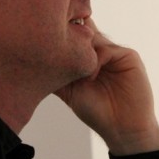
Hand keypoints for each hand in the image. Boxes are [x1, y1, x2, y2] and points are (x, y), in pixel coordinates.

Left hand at [56, 19, 158, 154]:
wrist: (122, 129)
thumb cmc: (96, 111)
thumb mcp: (69, 90)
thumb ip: (57, 72)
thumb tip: (31, 59)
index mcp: (88, 56)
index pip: (74, 35)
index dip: (61, 31)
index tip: (43, 34)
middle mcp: (101, 50)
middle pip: (82, 30)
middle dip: (68, 32)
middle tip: (54, 39)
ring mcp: (115, 52)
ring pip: (92, 38)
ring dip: (80, 51)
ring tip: (75, 72)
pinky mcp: (128, 56)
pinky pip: (106, 49)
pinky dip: (95, 62)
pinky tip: (90, 78)